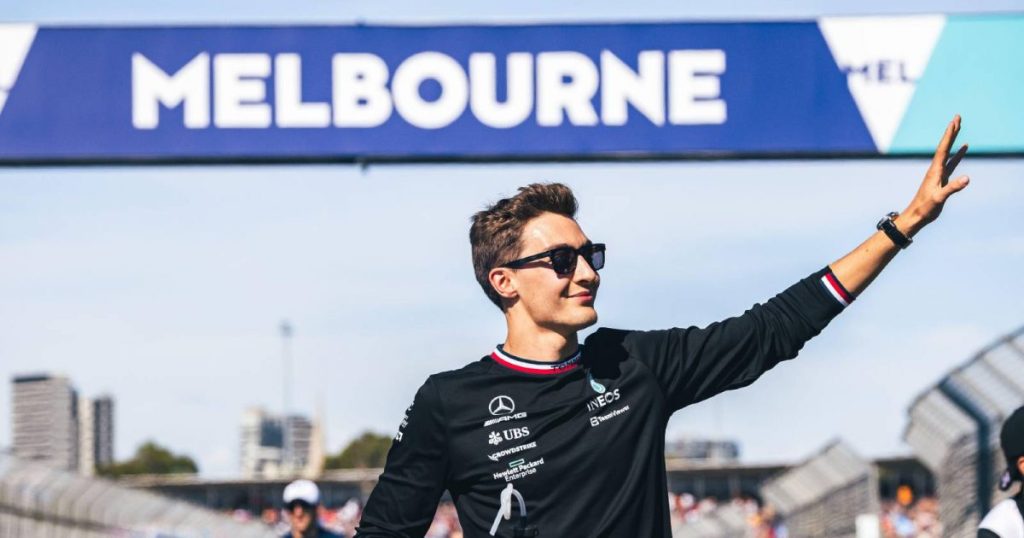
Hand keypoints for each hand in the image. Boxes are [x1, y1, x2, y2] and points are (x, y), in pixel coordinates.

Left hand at [899, 115, 969, 234]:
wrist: (916, 216)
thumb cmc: (925, 208)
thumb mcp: (939, 198)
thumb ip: (952, 188)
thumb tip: (967, 178)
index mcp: (935, 171)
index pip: (943, 149)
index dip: (949, 135)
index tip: (954, 122)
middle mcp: (936, 169)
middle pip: (945, 146)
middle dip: (951, 132)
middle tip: (957, 117)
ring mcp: (939, 173)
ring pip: (948, 152)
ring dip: (954, 140)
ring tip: (959, 127)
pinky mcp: (942, 179)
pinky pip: (952, 163)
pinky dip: (958, 155)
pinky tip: (963, 149)